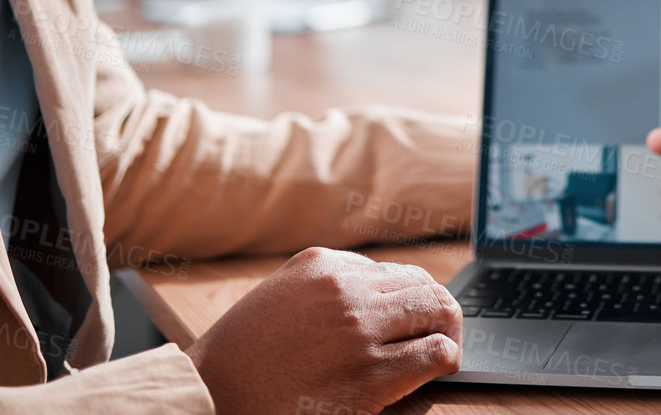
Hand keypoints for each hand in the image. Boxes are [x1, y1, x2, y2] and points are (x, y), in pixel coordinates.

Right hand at [184, 247, 462, 414]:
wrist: (211, 396)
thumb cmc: (240, 355)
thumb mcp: (279, 296)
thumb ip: (324, 288)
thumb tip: (376, 291)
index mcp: (323, 265)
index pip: (393, 271)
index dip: (409, 295)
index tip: (413, 313)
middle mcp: (346, 290)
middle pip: (422, 285)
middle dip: (438, 307)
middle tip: (444, 327)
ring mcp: (361, 330)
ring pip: (436, 311)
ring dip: (448, 328)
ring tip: (446, 345)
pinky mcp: (371, 375)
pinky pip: (433, 354)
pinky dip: (446, 357)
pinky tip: (439, 367)